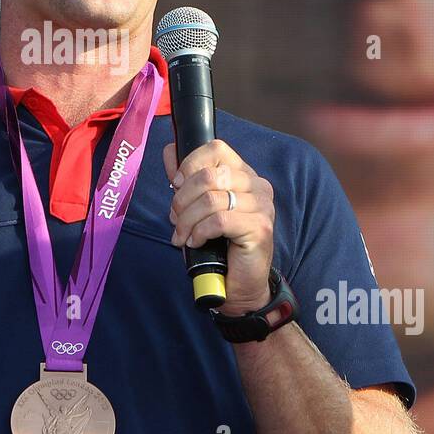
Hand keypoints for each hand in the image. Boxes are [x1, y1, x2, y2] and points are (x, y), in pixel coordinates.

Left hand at [164, 139, 276, 315]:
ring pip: (210, 199)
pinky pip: (218, 221)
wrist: (238, 285)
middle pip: (209, 175)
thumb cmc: (217, 246)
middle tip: (175, 219)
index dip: (190, 164)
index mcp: (244, 174)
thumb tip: (170, 150)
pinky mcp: (259, 227)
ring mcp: (262, 206)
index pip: (216, 149)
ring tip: (182, 235)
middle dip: (182, 199)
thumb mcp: (196, 208)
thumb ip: (185, 179)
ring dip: (187, 220)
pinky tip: (196, 242)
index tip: (176, 185)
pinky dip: (199, 232)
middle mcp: (257, 185)